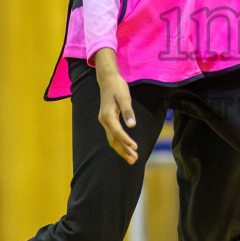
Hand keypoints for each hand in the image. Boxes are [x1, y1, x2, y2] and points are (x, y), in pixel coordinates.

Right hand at [93, 49, 137, 163]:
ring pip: (112, 139)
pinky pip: (112, 136)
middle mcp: (104, 120)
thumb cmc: (117, 87)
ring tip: (132, 159)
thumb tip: (132, 125)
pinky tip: (126, 148)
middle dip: (124, 150)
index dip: (126, 141)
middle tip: (135, 160)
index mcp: (107, 115)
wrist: (108, 80)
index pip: (117, 132)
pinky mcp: (107, 121)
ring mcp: (104, 121)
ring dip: (122, 150)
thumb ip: (128, 111)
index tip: (135, 147)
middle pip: (113, 140)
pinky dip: (119, 143)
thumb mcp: (125, 97)